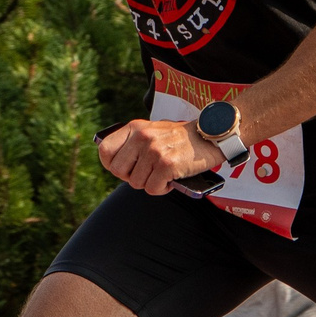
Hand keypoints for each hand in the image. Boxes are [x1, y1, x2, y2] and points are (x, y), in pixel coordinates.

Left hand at [96, 117, 222, 195]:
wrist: (210, 135)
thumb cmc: (181, 138)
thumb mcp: (153, 131)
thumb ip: (134, 143)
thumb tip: (115, 165)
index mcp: (135, 127)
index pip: (105, 150)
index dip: (112, 165)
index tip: (124, 169)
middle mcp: (142, 137)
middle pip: (118, 171)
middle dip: (131, 177)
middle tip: (147, 173)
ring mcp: (154, 151)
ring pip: (136, 183)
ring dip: (150, 183)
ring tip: (164, 173)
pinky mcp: (167, 165)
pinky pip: (153, 189)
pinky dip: (162, 189)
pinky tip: (172, 178)